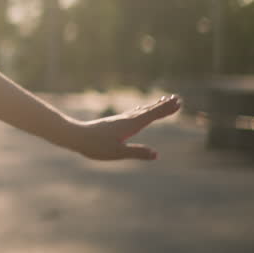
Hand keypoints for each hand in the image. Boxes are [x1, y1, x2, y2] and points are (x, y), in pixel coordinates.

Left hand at [64, 95, 181, 160]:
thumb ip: (136, 152)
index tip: (178, 102)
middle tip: (177, 98)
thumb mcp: (118, 152)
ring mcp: (120, 120)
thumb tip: (156, 154)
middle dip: (163, 105)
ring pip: (141, 111)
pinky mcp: (115, 123)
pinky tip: (140, 110)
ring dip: (153, 106)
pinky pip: (133, 114)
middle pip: (149, 110)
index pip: (152, 115)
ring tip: (163, 100)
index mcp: (130, 125)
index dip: (165, 109)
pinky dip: (142, 110)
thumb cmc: (95, 146)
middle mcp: (127, 119)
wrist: (75, 136)